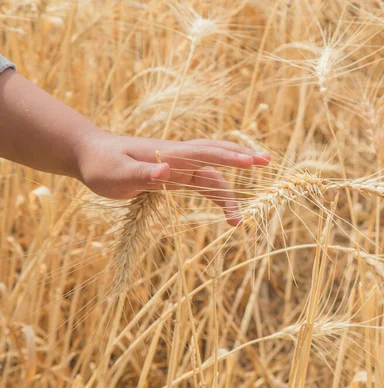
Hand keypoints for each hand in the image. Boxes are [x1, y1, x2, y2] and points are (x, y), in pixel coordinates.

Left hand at [77, 131, 269, 225]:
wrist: (91, 156)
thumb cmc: (101, 165)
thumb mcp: (115, 174)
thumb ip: (141, 174)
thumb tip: (166, 173)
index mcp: (168, 154)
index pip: (204, 153)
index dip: (228, 157)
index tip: (250, 162)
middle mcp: (178, 157)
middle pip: (216, 154)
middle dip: (241, 157)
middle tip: (266, 161)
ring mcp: (178, 165)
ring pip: (213, 170)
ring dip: (232, 184)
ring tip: (243, 211)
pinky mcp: (175, 176)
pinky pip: (202, 182)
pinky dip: (218, 193)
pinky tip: (226, 208)